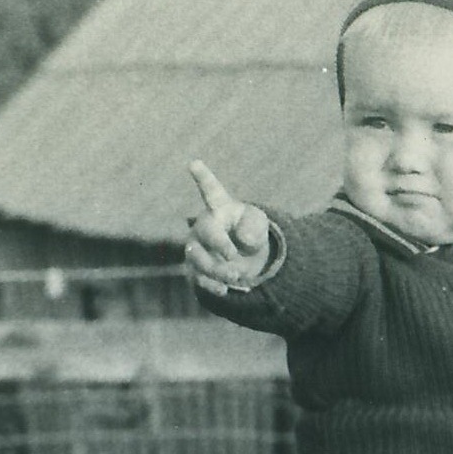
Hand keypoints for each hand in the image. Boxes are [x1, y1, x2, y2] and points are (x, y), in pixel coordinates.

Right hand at [185, 159, 269, 295]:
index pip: (211, 190)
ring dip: (218, 269)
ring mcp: (195, 248)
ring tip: (237, 275)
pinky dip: (212, 286)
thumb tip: (241, 239)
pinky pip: (197, 279)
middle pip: (205, 232)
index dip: (203, 176)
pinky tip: (225, 290)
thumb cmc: (249, 232)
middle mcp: (202, 226)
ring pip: (198, 259)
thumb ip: (255, 226)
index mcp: (219, 207)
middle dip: (220, 246)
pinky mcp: (194, 270)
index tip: (194, 163)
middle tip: (236, 258)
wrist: (244, 259)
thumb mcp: (259, 224)